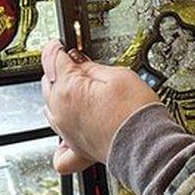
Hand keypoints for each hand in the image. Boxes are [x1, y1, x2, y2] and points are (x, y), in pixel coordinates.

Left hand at [41, 39, 160, 171]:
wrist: (146, 144)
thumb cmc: (135, 112)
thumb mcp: (119, 75)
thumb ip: (92, 66)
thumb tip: (77, 60)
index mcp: (68, 90)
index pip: (52, 59)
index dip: (58, 47)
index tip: (62, 44)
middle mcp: (60, 112)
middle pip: (48, 82)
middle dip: (60, 70)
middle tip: (80, 66)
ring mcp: (66, 133)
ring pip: (50, 108)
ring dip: (59, 97)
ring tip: (80, 91)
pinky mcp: (77, 150)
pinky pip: (59, 148)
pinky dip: (61, 137)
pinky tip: (72, 126)